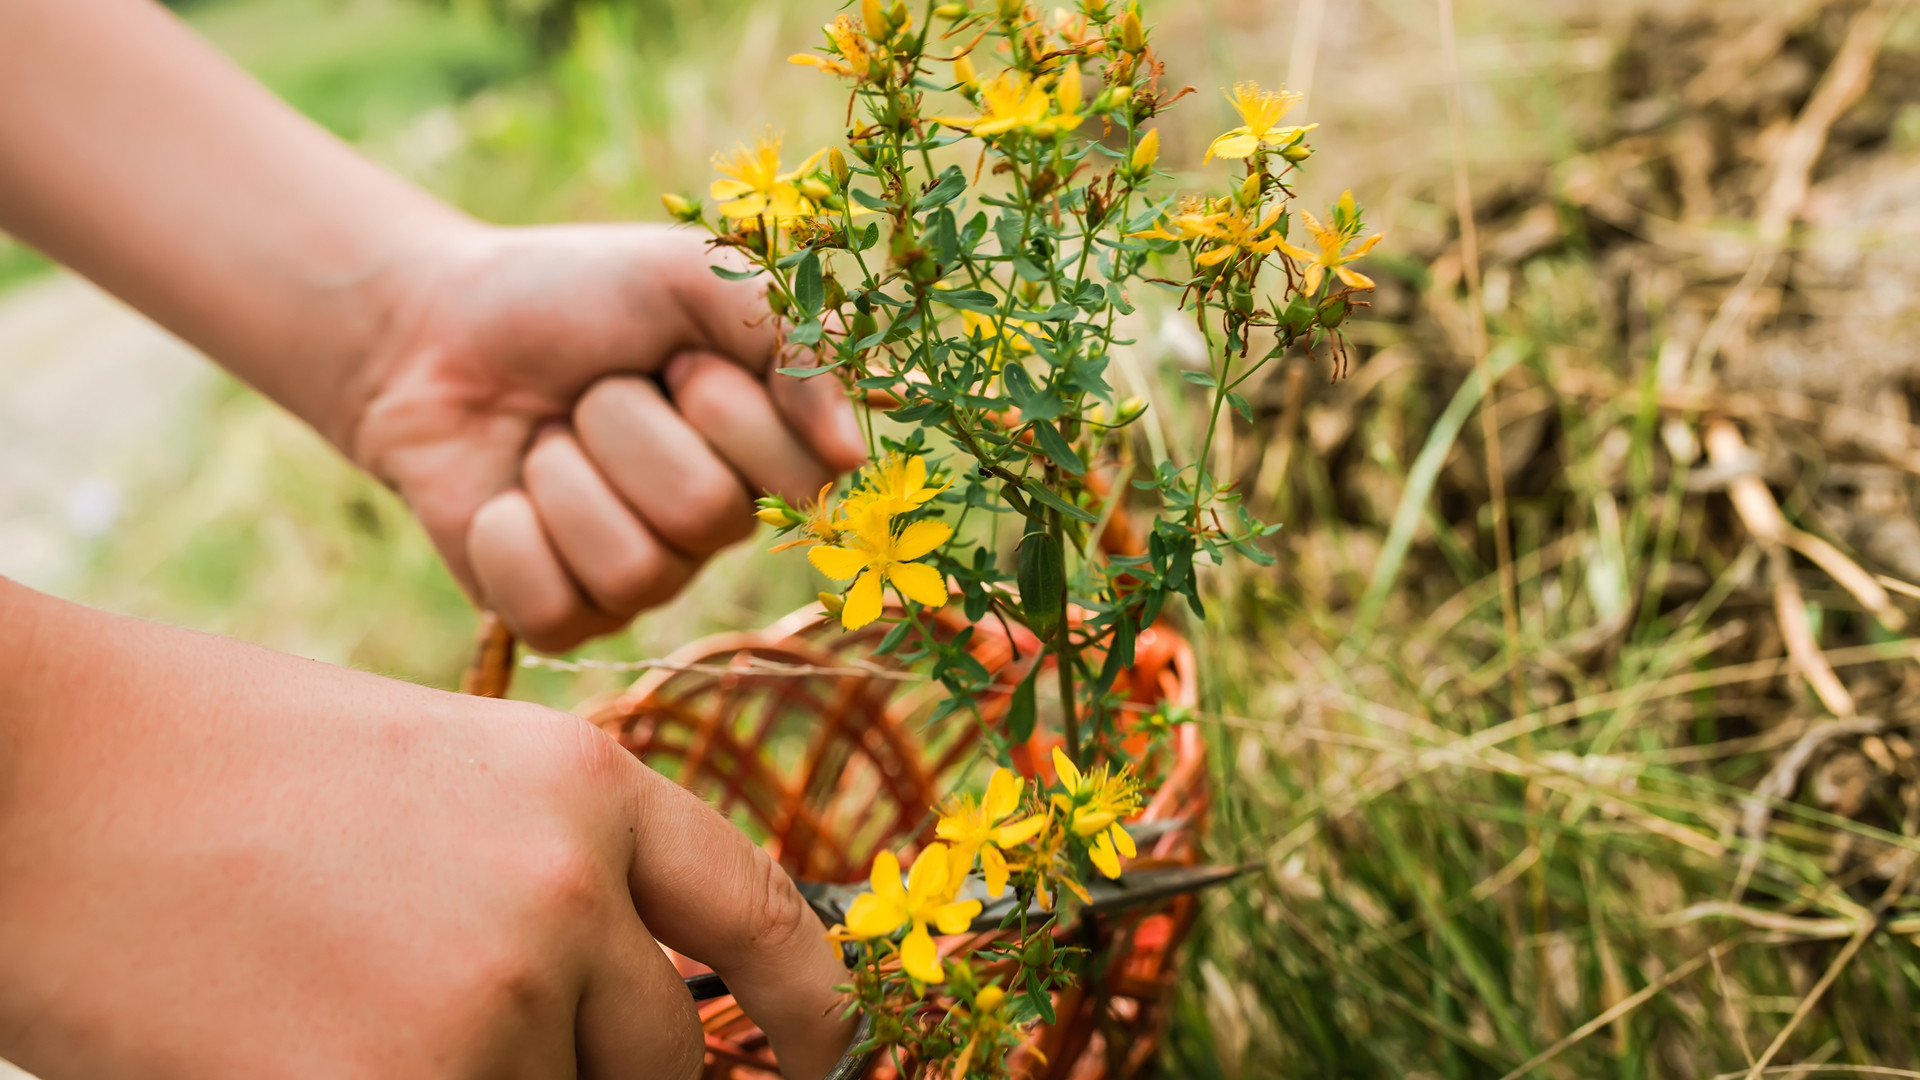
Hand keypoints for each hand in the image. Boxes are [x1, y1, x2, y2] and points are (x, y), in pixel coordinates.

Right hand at [0, 580, 854, 1079]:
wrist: (52, 778)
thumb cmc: (234, 774)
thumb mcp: (448, 781)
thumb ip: (568, 880)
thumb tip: (648, 1004)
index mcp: (592, 788)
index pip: (765, 921)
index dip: (815, 1012)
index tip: (825, 1060)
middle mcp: (570, 892)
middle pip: (666, 1060)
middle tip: (478, 1035)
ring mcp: (488, 1001)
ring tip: (353, 1010)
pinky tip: (311, 1049)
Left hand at [350, 223, 867, 650]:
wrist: (433, 327)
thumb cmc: (576, 296)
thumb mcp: (693, 275)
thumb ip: (791, 335)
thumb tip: (849, 456)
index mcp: (765, 454)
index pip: (801, 475)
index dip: (723, 403)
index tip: (674, 357)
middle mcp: (715, 530)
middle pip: (706, 515)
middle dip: (624, 424)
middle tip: (594, 391)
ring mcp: (640, 582)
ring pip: (633, 570)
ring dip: (562, 475)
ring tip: (545, 438)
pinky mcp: (558, 619)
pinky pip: (556, 611)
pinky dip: (510, 535)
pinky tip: (503, 496)